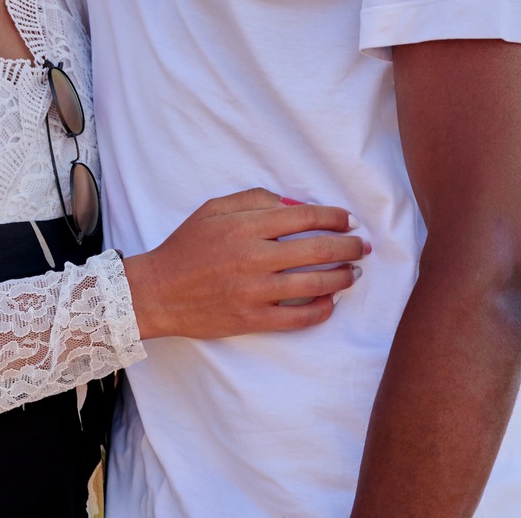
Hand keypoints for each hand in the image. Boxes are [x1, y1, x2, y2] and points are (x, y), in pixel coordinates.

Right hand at [122, 188, 365, 339]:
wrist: (158, 291)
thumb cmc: (186, 246)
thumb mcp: (213, 209)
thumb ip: (254, 199)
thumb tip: (295, 205)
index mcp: (246, 225)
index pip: (304, 217)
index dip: (334, 217)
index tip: (349, 220)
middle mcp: (254, 257)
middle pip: (317, 249)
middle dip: (348, 246)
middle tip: (362, 246)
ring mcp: (254, 291)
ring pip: (314, 284)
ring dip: (342, 278)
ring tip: (353, 274)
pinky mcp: (252, 320)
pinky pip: (298, 318)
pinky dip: (322, 310)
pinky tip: (331, 302)